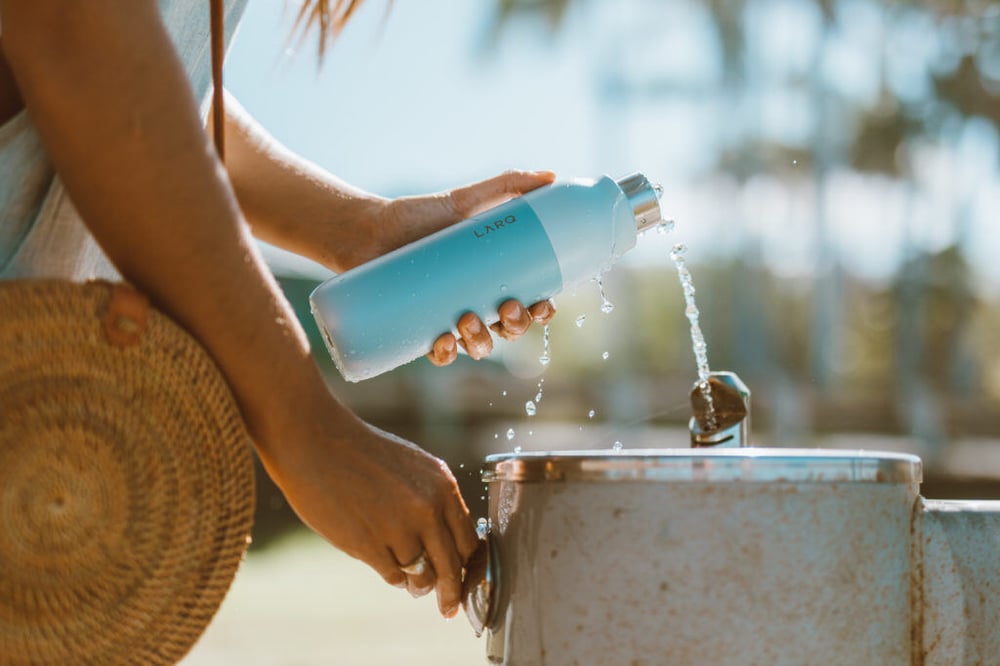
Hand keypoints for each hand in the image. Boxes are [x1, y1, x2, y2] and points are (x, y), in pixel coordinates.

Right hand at [261, 406, 479, 617]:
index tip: (466, 583)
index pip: (469, 540)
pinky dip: (393, 575)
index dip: (468, 567)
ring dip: (416, 580)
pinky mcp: (368, 545)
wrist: (315, 441)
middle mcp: (427, 507)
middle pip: (451, 566)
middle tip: (449, 609)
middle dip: (451, 593)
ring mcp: (398, 527)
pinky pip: (394, 576)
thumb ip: (434, 502)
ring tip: (408, 576)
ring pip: (421, 575)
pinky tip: (384, 563)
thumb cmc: (362, 454)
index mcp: (442, 485)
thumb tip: (450, 548)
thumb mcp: (412, 468)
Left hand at [366, 169, 559, 365]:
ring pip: (479, 345)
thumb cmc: (417, 216)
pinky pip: (440, 355)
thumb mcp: (464, 199)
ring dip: (483, 342)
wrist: (368, 230)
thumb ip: (508, 184)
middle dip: (517, 326)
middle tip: (508, 306)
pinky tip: (444, 342)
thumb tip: (552, 176)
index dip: (542, 310)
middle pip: (510, 329)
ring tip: (468, 319)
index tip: (544, 303)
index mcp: (494, 280)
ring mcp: (449, 320)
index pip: (530, 303)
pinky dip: (446, 354)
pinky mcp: (420, 331)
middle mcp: (476, 304)